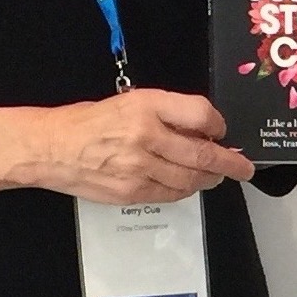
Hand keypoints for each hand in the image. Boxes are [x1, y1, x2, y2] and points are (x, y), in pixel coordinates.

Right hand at [35, 89, 252, 203]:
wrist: (51, 148)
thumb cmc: (90, 121)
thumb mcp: (130, 101)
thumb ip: (167, 113)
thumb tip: (203, 130)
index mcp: (146, 105)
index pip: (200, 114)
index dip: (218, 125)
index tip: (222, 131)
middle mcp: (146, 135)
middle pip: (203, 154)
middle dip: (230, 164)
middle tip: (245, 168)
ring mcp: (139, 168)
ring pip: (191, 179)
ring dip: (210, 179)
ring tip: (217, 176)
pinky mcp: (132, 192)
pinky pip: (172, 194)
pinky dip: (186, 190)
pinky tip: (189, 184)